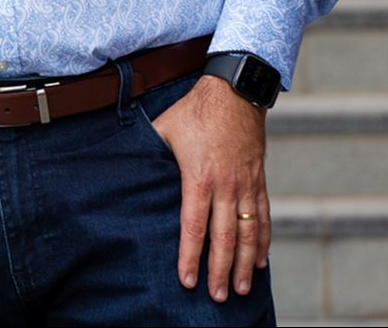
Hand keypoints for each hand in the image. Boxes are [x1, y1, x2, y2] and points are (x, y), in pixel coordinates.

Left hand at [148, 76, 269, 302]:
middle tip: (217, 296)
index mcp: (198, 177)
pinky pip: (264, 216)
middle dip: (220, 270)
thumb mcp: (164, 128)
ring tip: (240, 288)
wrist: (235, 92)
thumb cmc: (194, 110)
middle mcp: (226, 186)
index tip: (188, 280)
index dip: (190, 256)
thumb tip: (123, 162)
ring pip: (248, 233)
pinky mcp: (258, 180)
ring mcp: (245, 185)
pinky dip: (264, 241)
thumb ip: (148, 150)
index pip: (193, 226)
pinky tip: (260, 261)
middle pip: (224, 238)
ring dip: (244, 263)